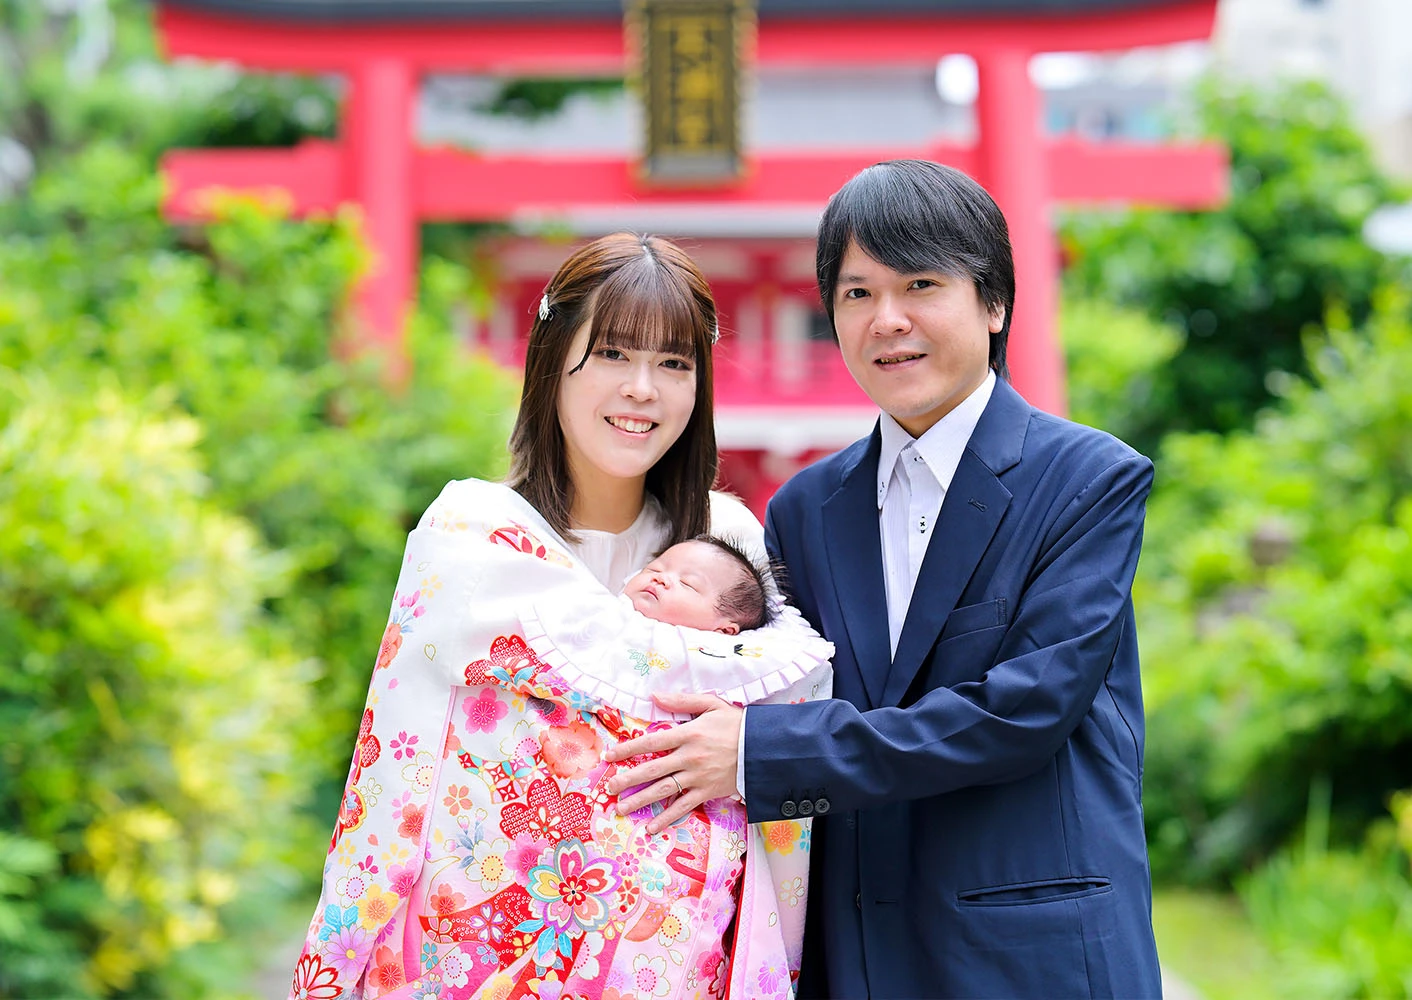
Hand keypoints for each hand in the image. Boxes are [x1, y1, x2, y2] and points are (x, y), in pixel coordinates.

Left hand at [603, 692, 742, 833]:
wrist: (763, 748)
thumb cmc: (737, 724)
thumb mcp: (711, 704)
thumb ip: (682, 701)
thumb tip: (655, 695)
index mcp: (688, 734)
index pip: (651, 742)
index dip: (628, 749)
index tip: (610, 755)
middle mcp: (689, 757)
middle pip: (652, 769)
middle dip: (628, 778)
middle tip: (609, 786)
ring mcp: (697, 777)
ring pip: (663, 790)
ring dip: (640, 799)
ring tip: (621, 808)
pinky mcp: (707, 792)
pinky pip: (683, 806)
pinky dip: (667, 818)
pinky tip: (652, 826)